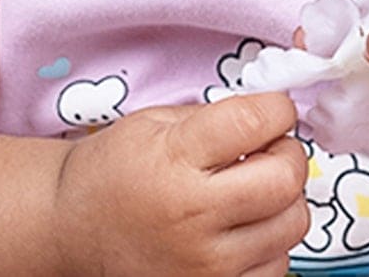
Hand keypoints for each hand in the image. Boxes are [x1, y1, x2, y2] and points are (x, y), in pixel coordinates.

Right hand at [53, 91, 308, 276]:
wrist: (76, 229)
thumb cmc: (111, 171)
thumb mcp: (150, 123)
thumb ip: (211, 120)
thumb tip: (268, 119)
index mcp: (174, 158)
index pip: (252, 123)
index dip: (276, 109)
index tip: (276, 108)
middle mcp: (196, 213)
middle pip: (285, 179)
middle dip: (289, 154)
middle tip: (273, 147)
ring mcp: (210, 262)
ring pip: (292, 225)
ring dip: (284, 199)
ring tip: (255, 188)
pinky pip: (278, 266)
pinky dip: (272, 241)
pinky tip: (245, 225)